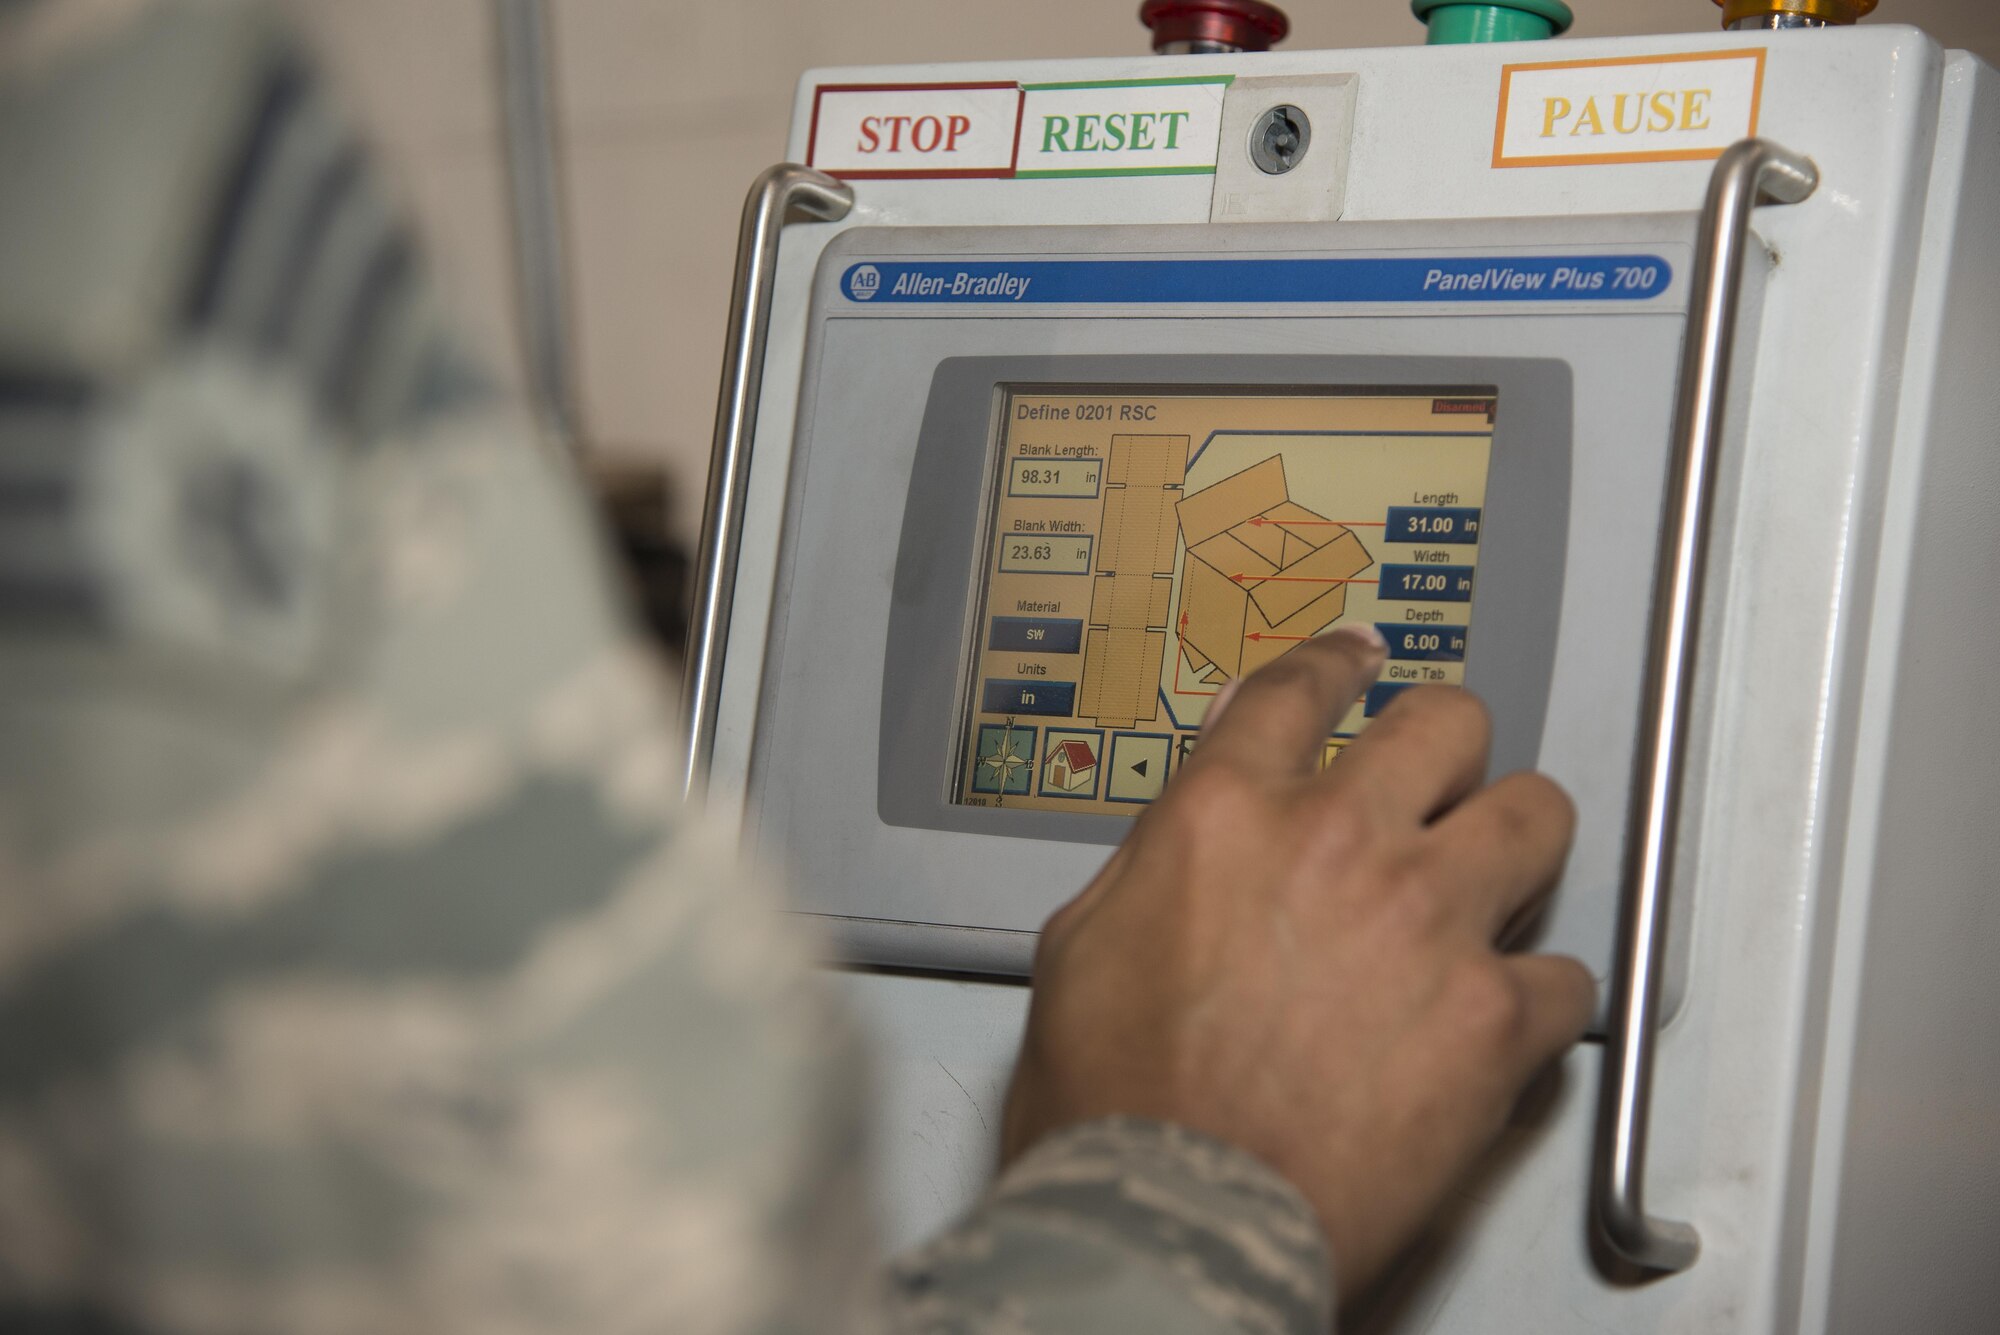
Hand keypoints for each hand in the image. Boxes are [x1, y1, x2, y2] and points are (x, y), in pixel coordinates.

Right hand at [1001, 625, 1595, 1298]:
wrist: (1177, 1216)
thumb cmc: (1117, 1108)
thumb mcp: (1082, 944)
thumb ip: (1159, 859)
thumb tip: (1197, 826)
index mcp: (1228, 814)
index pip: (1301, 691)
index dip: (1339, 665)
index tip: (1361, 662)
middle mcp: (1339, 841)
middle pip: (1446, 724)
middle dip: (1447, 745)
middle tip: (1443, 780)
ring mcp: (1428, 922)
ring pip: (1535, 815)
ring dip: (1515, 843)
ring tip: (1497, 881)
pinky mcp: (1492, 1018)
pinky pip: (1565, 974)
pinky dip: (1540, 994)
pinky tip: (1503, 1016)